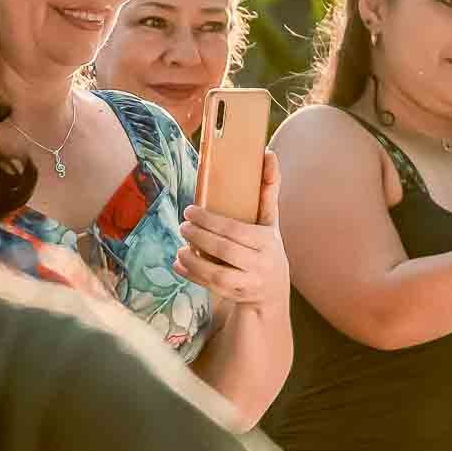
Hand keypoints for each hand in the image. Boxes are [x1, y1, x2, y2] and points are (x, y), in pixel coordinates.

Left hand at [178, 153, 288, 311]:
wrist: (272, 292)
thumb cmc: (265, 248)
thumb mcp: (269, 222)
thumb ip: (268, 191)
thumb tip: (268, 154)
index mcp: (267, 240)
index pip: (234, 230)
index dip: (209, 221)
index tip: (190, 211)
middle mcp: (262, 263)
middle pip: (224, 249)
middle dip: (198, 236)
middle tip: (182, 226)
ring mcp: (250, 282)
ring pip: (216, 272)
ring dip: (192, 258)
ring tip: (180, 247)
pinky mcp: (237, 296)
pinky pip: (210, 286)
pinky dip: (191, 274)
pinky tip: (179, 263)